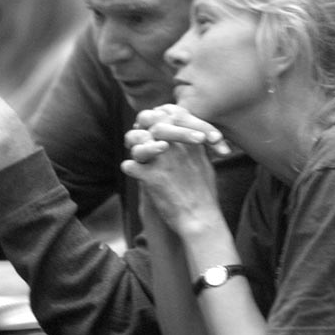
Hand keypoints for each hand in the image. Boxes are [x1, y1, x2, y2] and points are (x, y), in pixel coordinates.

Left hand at [122, 106, 224, 235]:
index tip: (150, 128)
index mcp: (189, 141)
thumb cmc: (205, 195)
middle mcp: (175, 146)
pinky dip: (130, 168)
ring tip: (136, 157)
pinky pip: (129, 165)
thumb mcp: (204, 165)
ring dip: (133, 148)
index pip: (166, 117)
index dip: (154, 120)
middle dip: (139, 130)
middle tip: (135, 138)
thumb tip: (183, 143)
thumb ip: (193, 150)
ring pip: (135, 141)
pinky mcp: (150, 177)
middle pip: (148, 124)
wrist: (201, 218)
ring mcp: (162, 160)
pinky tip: (133, 172)